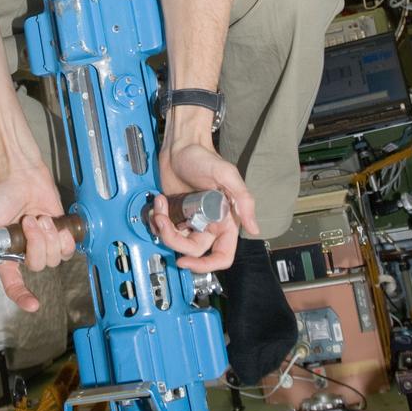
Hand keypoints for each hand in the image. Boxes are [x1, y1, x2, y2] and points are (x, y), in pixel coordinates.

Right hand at [0, 162, 74, 311]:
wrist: (20, 175)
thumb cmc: (0, 197)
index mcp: (7, 255)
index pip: (14, 285)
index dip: (23, 297)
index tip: (33, 305)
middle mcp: (25, 253)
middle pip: (38, 265)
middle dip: (36, 243)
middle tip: (28, 221)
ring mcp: (44, 244)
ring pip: (54, 258)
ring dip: (48, 235)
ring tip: (39, 217)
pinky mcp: (59, 233)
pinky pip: (68, 249)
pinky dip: (64, 236)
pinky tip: (54, 223)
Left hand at [154, 142, 257, 272]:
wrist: (180, 145)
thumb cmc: (203, 156)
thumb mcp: (226, 174)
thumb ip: (243, 200)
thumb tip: (254, 228)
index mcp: (226, 220)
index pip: (223, 255)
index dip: (207, 265)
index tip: (187, 262)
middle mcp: (209, 223)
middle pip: (193, 251)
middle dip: (174, 239)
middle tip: (165, 223)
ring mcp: (191, 219)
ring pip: (177, 241)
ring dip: (163, 228)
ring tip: (160, 208)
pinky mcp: (176, 213)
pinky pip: (165, 230)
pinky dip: (157, 222)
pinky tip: (158, 205)